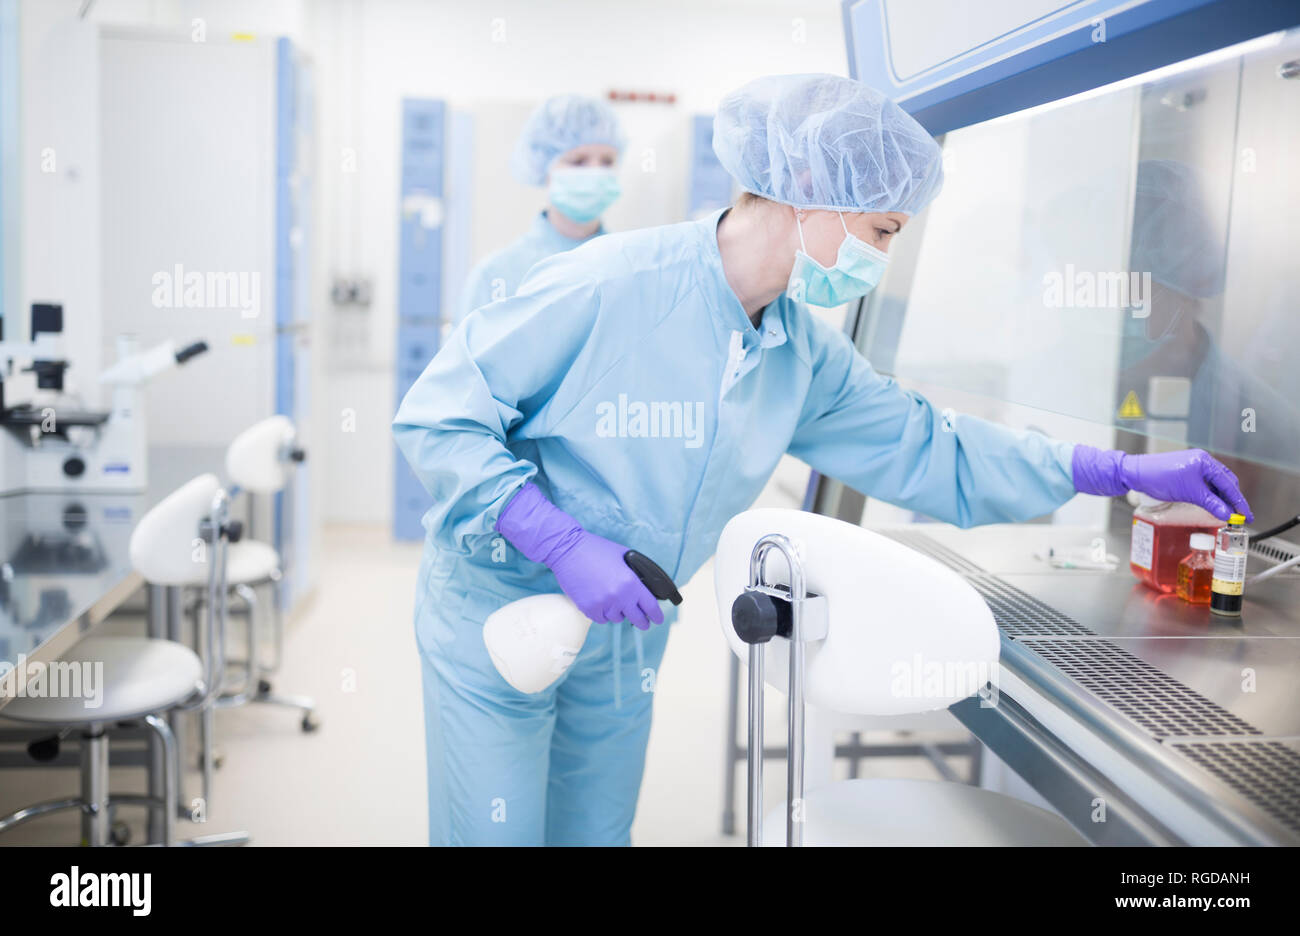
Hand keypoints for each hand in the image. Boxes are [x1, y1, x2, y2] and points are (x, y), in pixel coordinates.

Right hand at [546, 530, 663, 629]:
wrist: (567, 550)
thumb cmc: (595, 549)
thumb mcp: (623, 556)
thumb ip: (636, 573)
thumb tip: (645, 587)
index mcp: (631, 582)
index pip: (650, 606)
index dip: (656, 615)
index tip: (657, 619)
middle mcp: (619, 596)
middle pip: (637, 619)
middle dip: (642, 622)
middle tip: (644, 623)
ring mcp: (603, 604)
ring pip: (617, 618)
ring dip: (618, 612)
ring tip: (612, 600)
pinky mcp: (588, 608)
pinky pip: (601, 619)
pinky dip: (602, 613)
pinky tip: (600, 602)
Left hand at [1072, 445, 1252, 521]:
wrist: (1136, 473)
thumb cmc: (1159, 477)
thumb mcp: (1189, 492)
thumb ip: (1210, 503)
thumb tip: (1227, 514)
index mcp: (1205, 462)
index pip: (1228, 484)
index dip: (1238, 501)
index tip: (1246, 514)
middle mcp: (1202, 462)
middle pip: (1225, 483)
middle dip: (1232, 500)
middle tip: (1239, 516)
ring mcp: (1193, 467)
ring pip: (1214, 485)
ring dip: (1221, 499)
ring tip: (1227, 513)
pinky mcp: (1186, 474)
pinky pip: (1204, 486)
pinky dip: (1210, 496)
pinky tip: (1213, 506)